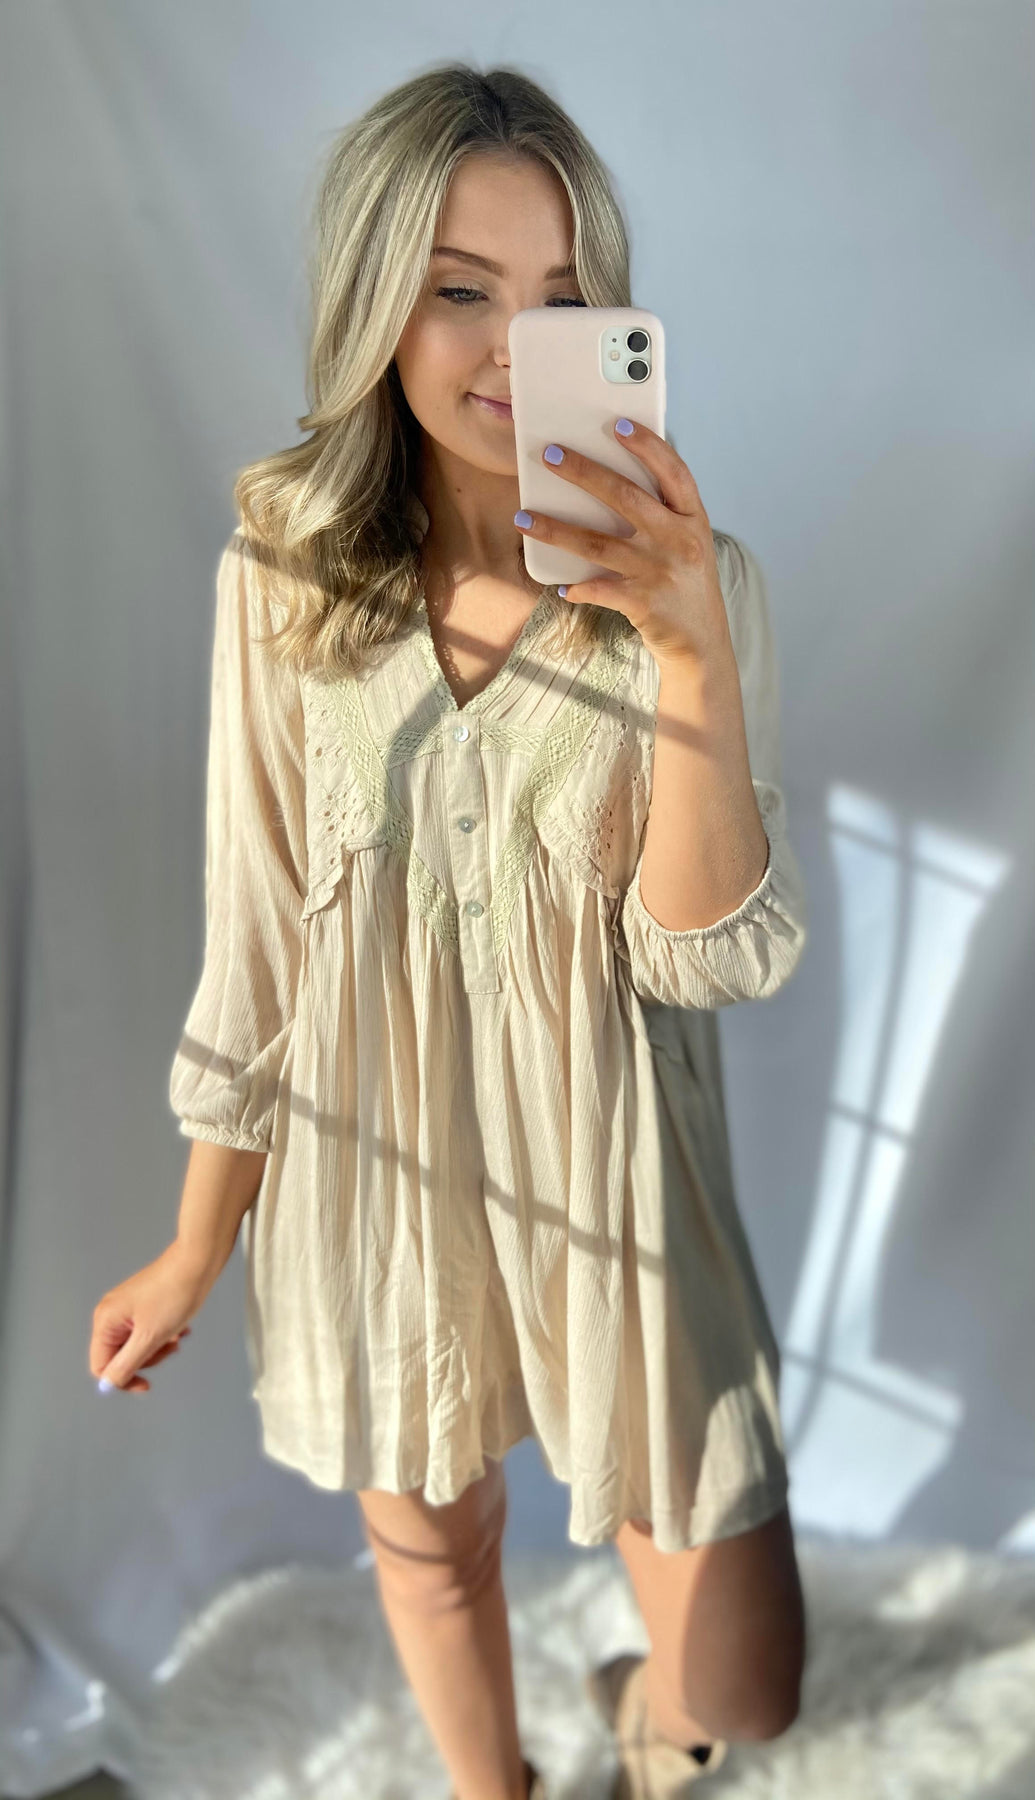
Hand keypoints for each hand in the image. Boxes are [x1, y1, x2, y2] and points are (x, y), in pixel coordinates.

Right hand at [89, 1241, 208, 1393]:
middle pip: (120, 1356)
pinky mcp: (142, 1304)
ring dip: (158, 1347)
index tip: (147, 1383)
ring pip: (136, 1344)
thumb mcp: (149, 1337)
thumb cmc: (174, 1294)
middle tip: (168, 1349)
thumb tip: (108, 1384)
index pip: (101, 1366)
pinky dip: (163, 1334)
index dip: (122, 1380)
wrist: (198, 1262)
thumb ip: (126, 1364)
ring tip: (177, 1336)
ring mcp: (126, 1307)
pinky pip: (147, 1330)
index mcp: (106, 1321)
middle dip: (146, 1358)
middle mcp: (111, 1313)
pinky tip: (180, 1328)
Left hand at [514, 419, 732, 669]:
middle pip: (625, 497)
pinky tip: (559, 584)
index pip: (673, 472)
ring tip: (523, 518)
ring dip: (555, 530)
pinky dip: (576, 587)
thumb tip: (608, 479)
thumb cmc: (687, 583)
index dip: (647, 446)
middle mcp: (679, 541)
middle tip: (551, 455)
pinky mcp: (643, 602)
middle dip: (583, 473)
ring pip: (597, 544)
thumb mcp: (689, 542)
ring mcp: (660, 571)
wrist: (702, 641)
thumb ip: (663, 513)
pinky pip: (598, 589)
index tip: (618, 425)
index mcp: (693, 520)